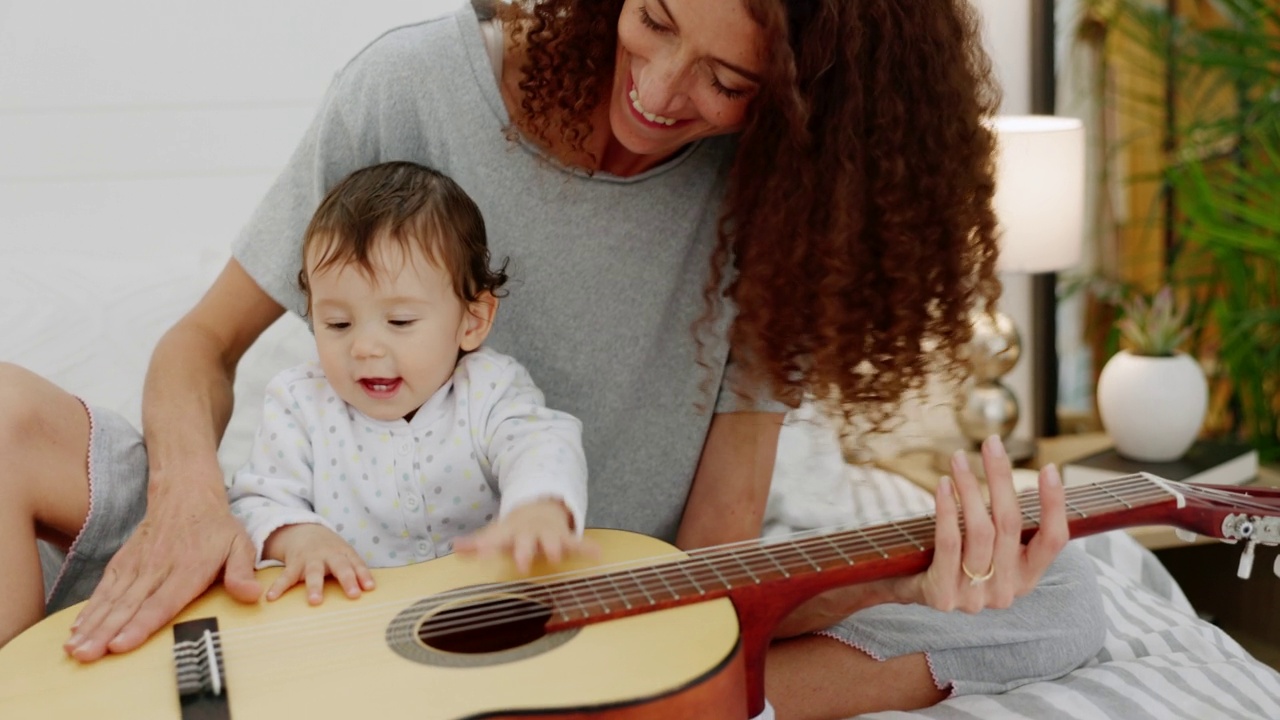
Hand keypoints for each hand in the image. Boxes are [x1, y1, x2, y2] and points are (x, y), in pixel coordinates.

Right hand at [64, 475, 261, 660]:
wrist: (185, 491)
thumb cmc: (216, 526)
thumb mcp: (240, 545)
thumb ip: (242, 572)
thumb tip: (252, 595)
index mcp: (188, 569)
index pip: (162, 602)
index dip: (140, 625)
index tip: (120, 644)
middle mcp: (158, 568)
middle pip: (129, 606)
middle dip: (106, 633)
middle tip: (87, 655)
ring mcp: (137, 564)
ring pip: (112, 599)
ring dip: (92, 625)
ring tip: (76, 649)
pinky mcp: (123, 561)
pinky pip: (104, 587)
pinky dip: (89, 608)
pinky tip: (77, 628)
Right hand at [261, 524, 374, 604]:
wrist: (304, 531)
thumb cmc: (331, 549)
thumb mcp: (345, 554)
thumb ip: (356, 570)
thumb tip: (370, 589)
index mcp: (343, 553)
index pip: (356, 563)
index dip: (364, 575)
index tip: (369, 588)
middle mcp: (329, 555)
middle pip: (340, 566)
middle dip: (347, 579)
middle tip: (353, 594)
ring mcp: (310, 559)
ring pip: (314, 572)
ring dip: (315, 586)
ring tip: (315, 601)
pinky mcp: (294, 564)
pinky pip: (286, 576)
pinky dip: (278, 587)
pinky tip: (271, 597)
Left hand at [453, 499, 596, 573]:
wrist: (541, 507)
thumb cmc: (516, 529)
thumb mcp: (496, 533)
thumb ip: (477, 543)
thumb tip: (455, 547)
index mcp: (511, 532)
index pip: (496, 539)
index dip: (487, 545)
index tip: (480, 553)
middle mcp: (530, 533)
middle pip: (526, 541)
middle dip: (524, 552)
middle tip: (521, 565)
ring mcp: (549, 534)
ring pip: (553, 540)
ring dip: (555, 547)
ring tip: (557, 556)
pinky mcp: (566, 538)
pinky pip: (579, 543)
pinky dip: (588, 547)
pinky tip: (598, 553)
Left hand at [897, 434, 1067, 613]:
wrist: (907, 589)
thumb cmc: (952, 557)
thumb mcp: (987, 545)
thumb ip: (1006, 524)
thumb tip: (1022, 482)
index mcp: (1026, 578)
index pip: (1054, 540)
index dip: (1054, 505)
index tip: (1049, 468)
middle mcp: (1006, 591)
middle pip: (1009, 524)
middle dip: (1001, 478)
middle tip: (991, 443)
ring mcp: (975, 598)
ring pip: (979, 531)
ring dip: (969, 487)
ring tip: (958, 458)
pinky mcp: (943, 596)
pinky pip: (950, 543)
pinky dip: (947, 509)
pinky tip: (943, 484)